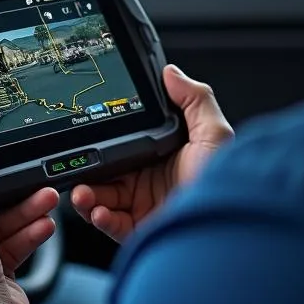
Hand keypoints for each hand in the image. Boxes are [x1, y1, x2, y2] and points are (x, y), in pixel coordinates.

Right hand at [71, 65, 232, 241]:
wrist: (224, 231)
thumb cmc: (225, 185)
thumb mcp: (214, 134)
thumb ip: (194, 99)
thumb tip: (171, 73)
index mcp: (165, 154)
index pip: (127, 143)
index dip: (107, 139)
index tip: (90, 132)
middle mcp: (152, 179)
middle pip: (109, 170)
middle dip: (88, 169)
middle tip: (77, 165)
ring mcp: (145, 205)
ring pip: (103, 197)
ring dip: (87, 194)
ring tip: (82, 192)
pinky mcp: (141, 229)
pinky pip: (111, 224)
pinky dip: (99, 218)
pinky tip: (98, 210)